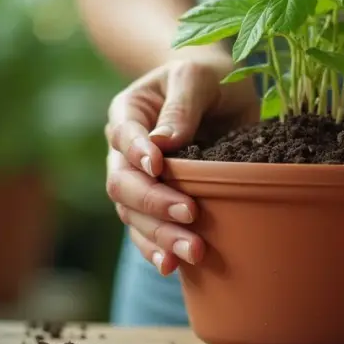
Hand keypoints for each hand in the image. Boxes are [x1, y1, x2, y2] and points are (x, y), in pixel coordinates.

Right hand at [105, 49, 257, 274]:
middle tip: (189, 216)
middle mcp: (124, 151)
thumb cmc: (207, 77)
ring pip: (134, 214)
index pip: (124, 136)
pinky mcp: (159, 203)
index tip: (159, 166)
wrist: (220, 93)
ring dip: (159, 236)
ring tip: (191, 252)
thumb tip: (165, 143)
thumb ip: (182, 105)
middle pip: (123, 184)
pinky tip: (173, 265)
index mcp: (128, 113)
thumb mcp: (198, 77)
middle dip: (154, 204)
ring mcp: (138, 181)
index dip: (137, 153)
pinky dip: (158, 248)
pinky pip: (147, 230)